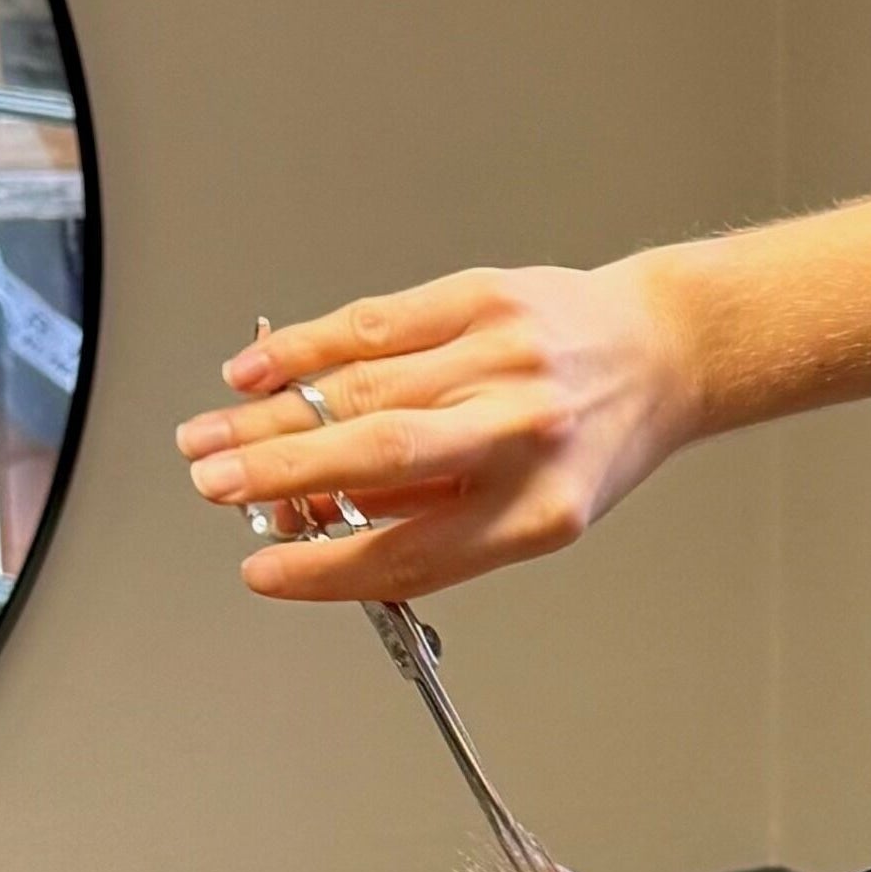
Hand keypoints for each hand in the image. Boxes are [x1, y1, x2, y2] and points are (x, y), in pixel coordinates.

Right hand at [178, 256, 702, 603]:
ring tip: (211, 438)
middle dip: (277, 477)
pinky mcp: (481, 299)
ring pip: (358, 389)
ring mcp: (499, 360)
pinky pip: (371, 325)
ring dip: (268, 417)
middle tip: (212, 486)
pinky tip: (256, 372)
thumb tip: (321, 519)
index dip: (322, 571)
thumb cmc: (594, 441)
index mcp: (536, 512)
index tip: (264, 572)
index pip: (407, 555)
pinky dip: (303, 348)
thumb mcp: (535, 512)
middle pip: (374, 460)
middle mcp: (519, 435)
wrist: (659, 353)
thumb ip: (433, 521)